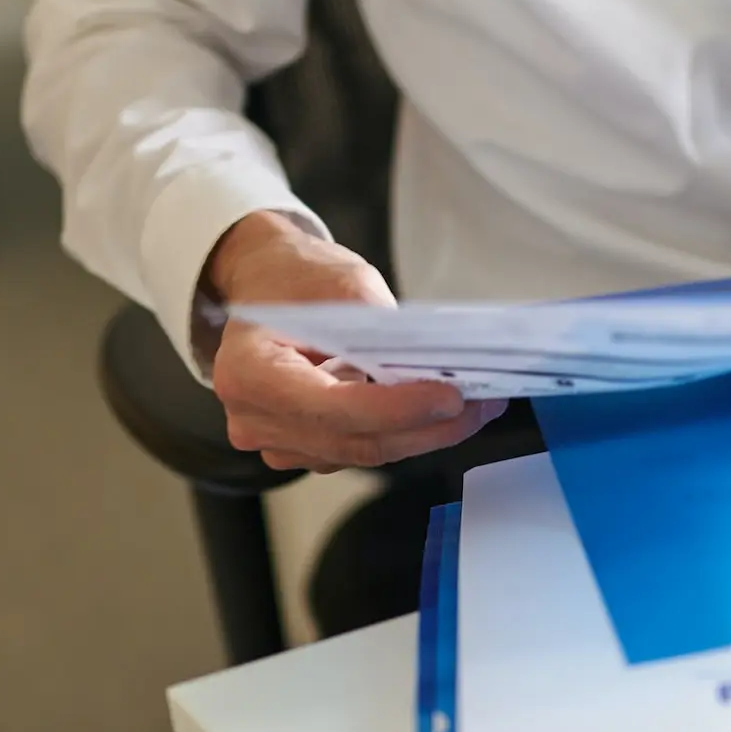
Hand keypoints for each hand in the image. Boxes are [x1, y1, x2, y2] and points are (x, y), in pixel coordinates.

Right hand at [206, 211, 504, 472]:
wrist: (264, 286)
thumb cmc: (295, 279)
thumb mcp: (344, 284)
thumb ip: (384, 333)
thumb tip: (436, 371)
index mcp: (250, 371)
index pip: (334, 407)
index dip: (399, 409)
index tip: (452, 398)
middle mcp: (253, 418)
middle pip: (354, 441)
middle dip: (425, 428)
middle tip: (480, 407)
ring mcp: (273, 440)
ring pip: (361, 452)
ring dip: (420, 434)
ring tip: (472, 409)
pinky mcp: (299, 447)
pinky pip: (356, 450)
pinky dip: (400, 434)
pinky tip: (436, 414)